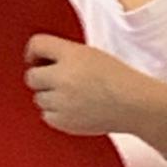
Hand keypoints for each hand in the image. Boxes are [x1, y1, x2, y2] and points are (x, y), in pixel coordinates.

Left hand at [24, 36, 166, 156]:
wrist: (134, 104)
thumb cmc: (118, 78)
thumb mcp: (91, 54)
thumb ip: (64, 54)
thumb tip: (37, 61)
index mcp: (72, 54)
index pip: (36, 44)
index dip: (34, 52)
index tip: (36, 58)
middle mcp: (64, 77)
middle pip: (31, 76)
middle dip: (41, 77)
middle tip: (56, 80)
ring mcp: (62, 101)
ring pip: (38, 98)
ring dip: (49, 97)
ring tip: (71, 96)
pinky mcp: (64, 121)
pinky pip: (46, 116)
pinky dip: (56, 113)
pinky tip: (73, 108)